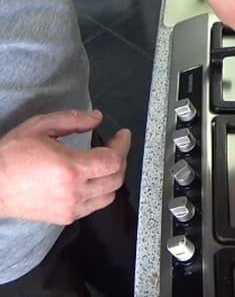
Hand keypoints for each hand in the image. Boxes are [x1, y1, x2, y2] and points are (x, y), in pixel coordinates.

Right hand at [0, 110, 129, 224]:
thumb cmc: (10, 157)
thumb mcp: (39, 127)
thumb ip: (72, 120)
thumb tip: (96, 117)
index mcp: (70, 168)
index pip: (113, 160)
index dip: (123, 145)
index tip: (123, 135)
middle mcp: (74, 191)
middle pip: (117, 178)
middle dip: (121, 159)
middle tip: (114, 146)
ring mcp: (71, 207)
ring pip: (109, 195)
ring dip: (112, 177)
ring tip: (104, 163)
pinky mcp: (65, 217)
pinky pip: (94, 206)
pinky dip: (99, 192)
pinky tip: (90, 180)